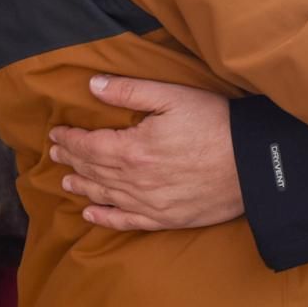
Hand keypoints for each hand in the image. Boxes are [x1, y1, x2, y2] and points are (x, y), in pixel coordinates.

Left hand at [49, 76, 241, 232]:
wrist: (252, 164)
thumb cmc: (215, 124)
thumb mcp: (173, 97)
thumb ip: (130, 92)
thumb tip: (94, 85)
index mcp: (132, 149)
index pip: (89, 145)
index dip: (69, 139)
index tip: (56, 134)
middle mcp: (134, 181)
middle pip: (93, 170)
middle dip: (71, 160)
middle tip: (55, 154)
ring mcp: (149, 203)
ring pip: (105, 195)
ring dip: (83, 186)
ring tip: (66, 180)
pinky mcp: (166, 218)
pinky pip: (127, 221)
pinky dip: (106, 218)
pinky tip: (93, 214)